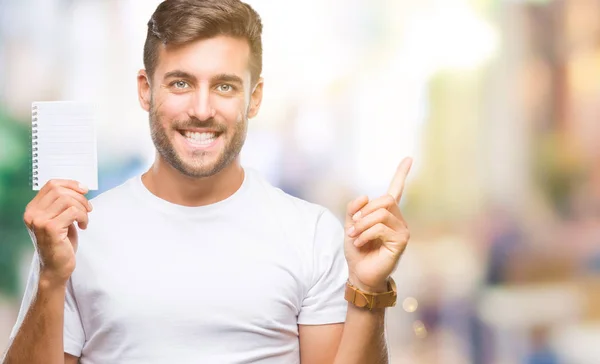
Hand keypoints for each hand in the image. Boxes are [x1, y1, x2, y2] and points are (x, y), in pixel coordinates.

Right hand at [23, 179, 91, 284]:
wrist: (56, 267)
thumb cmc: (60, 243)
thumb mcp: (60, 218)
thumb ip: (63, 203)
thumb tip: (80, 188)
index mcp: (33, 208)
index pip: (51, 185)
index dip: (70, 184)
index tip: (84, 190)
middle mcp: (32, 213)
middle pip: (61, 191)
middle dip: (80, 198)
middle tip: (88, 209)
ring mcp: (40, 220)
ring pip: (68, 200)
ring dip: (83, 208)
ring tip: (85, 219)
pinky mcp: (51, 228)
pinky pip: (74, 212)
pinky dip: (83, 217)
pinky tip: (83, 226)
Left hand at [344, 157, 411, 292]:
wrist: (359, 274)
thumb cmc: (357, 251)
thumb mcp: (350, 225)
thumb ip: (354, 209)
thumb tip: (364, 196)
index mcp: (386, 214)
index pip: (396, 190)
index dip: (402, 173)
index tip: (408, 158)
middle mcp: (397, 220)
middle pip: (384, 200)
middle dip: (364, 212)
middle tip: (353, 227)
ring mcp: (401, 230)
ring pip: (381, 213)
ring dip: (362, 224)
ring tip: (355, 237)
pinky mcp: (400, 241)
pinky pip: (381, 227)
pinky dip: (365, 234)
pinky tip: (360, 243)